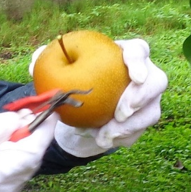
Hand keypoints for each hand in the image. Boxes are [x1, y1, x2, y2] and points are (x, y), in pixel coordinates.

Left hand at [30, 38, 168, 157]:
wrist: (83, 106)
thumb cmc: (73, 80)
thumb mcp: (57, 69)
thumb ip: (46, 62)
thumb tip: (33, 65)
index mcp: (125, 54)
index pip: (139, 50)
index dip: (140, 62)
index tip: (134, 76)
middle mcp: (144, 75)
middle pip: (157, 82)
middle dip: (142, 97)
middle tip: (121, 112)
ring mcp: (147, 100)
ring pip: (151, 112)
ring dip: (130, 126)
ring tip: (106, 135)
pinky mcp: (142, 121)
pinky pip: (139, 132)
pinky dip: (122, 138)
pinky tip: (103, 141)